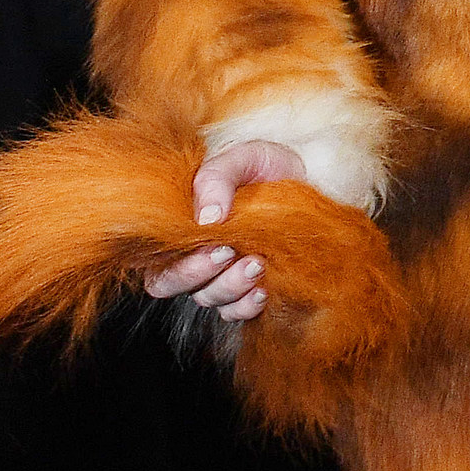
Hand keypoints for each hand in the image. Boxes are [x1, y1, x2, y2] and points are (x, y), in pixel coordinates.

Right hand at [141, 138, 306, 323]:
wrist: (312, 178)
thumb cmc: (267, 167)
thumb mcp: (242, 158)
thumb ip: (216, 179)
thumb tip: (205, 219)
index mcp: (182, 227)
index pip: (157, 263)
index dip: (177, 265)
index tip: (215, 247)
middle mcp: (195, 254)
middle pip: (174, 285)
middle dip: (202, 275)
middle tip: (232, 253)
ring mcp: (221, 274)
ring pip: (208, 298)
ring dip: (231, 287)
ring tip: (258, 264)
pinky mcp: (249, 287)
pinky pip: (236, 311)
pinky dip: (248, 305)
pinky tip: (264, 289)